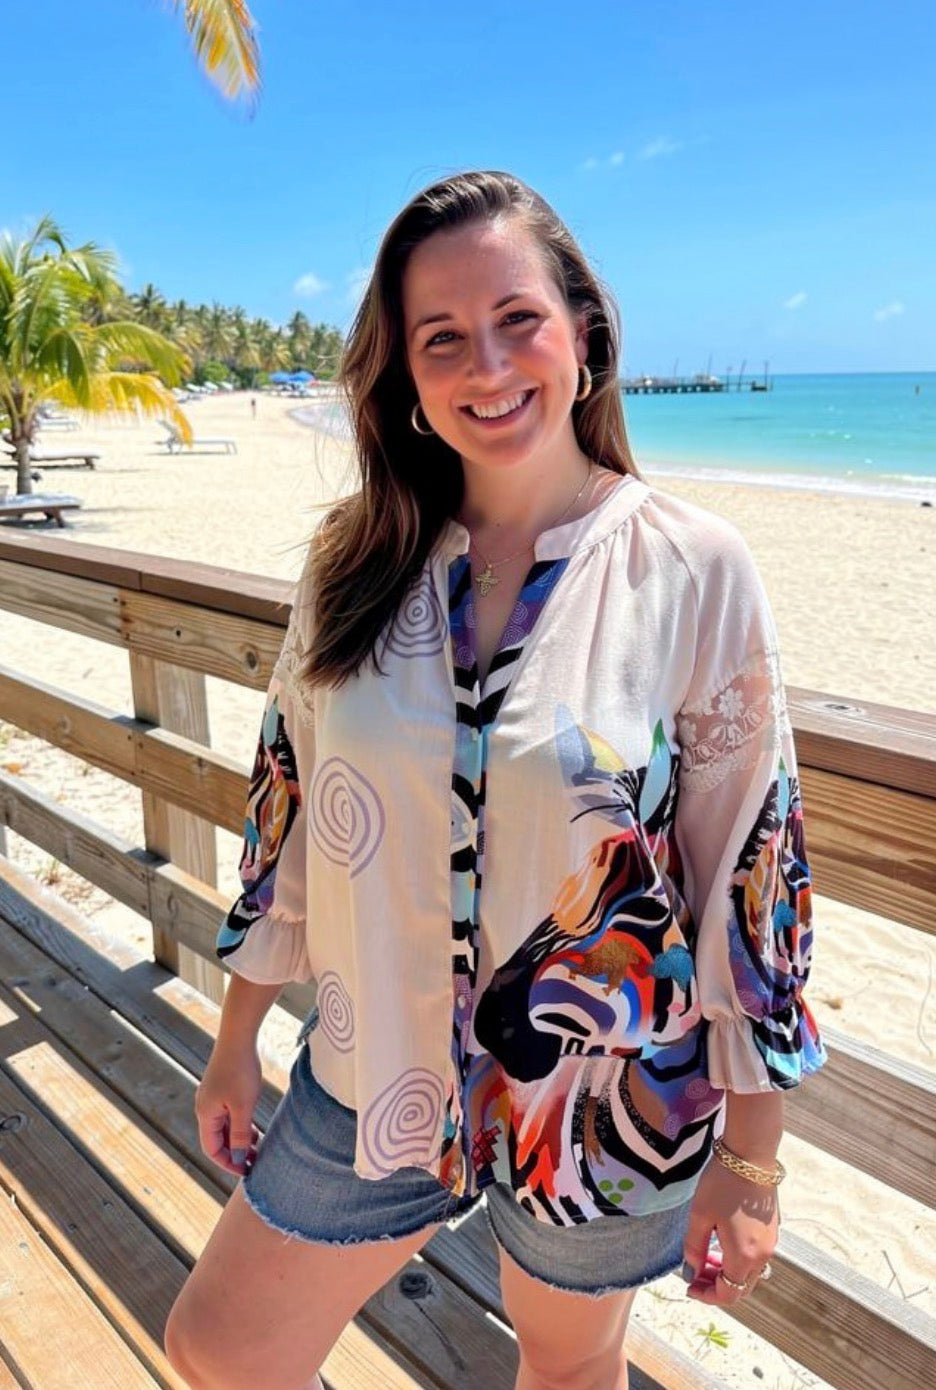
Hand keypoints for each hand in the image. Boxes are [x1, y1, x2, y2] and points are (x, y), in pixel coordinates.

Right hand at [195, 1036, 262, 1176]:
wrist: (238, 1037)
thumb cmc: (240, 1071)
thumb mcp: (243, 1106)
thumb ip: (240, 1133)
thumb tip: (237, 1157)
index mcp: (206, 1114)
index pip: (212, 1149)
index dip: (228, 1163)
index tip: (246, 1171)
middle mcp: (205, 1107)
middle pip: (217, 1139)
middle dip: (235, 1152)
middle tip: (255, 1162)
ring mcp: (212, 1097)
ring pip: (224, 1127)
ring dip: (239, 1139)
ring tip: (258, 1147)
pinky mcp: (221, 1088)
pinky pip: (228, 1115)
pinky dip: (239, 1125)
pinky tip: (254, 1128)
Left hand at [681, 1155, 778, 1304]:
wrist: (751, 1156)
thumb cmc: (722, 1183)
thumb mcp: (699, 1215)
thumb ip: (693, 1247)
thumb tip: (691, 1270)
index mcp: (744, 1256)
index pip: (727, 1294)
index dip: (706, 1296)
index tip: (689, 1287)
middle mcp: (762, 1255)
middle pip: (740, 1287)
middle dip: (715, 1286)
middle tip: (694, 1273)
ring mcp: (770, 1242)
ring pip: (748, 1273)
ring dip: (726, 1272)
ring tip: (704, 1256)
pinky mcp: (771, 1230)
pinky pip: (755, 1257)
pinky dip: (737, 1259)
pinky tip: (720, 1242)